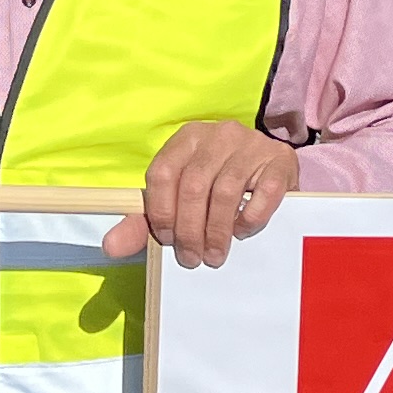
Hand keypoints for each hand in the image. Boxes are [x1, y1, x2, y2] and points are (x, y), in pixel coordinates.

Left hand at [106, 118, 302, 268]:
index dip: (161, 212)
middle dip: (190, 230)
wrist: (269, 173)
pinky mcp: (281, 159)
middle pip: (194, 185)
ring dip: (217, 231)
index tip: (168, 240)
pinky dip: (250, 219)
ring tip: (215, 254)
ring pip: (226, 190)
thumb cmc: (217, 188)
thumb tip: (111, 245)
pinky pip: (264, 192)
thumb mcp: (178, 201)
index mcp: (186, 138)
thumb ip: (143, 223)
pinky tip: (242, 231)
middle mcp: (218, 134)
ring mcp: (252, 143)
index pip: (162, 173)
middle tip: (192, 258)